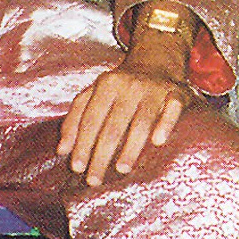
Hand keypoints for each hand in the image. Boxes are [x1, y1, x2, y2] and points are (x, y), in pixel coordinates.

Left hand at [57, 13, 194, 185]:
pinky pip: (172, 109)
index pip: (91, 118)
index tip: (77, 168)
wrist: (157, 59)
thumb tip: (62, 150)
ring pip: (141, 121)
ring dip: (131, 146)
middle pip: (113, 125)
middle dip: (102, 154)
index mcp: (107, 84)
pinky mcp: (176, 93)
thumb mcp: (94, 93)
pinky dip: (165, 123)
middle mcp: (130, 85)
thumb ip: (75, 118)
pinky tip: (158, 141)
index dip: (83, 144)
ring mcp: (154, 89)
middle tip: (94, 179)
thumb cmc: (121, 85)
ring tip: (121, 169)